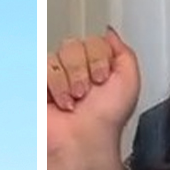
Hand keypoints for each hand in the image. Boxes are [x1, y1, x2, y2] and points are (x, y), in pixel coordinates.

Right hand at [46, 27, 142, 163]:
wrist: (84, 138)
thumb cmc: (105, 119)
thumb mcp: (129, 81)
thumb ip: (124, 52)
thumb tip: (109, 32)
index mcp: (97, 67)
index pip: (93, 41)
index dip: (99, 59)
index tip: (102, 80)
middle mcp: (76, 70)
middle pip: (75, 45)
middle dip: (83, 69)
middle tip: (86, 92)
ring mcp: (56, 76)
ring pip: (59, 55)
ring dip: (70, 80)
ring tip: (73, 99)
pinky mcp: (39, 84)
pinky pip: (45, 66)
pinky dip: (55, 85)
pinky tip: (60, 102)